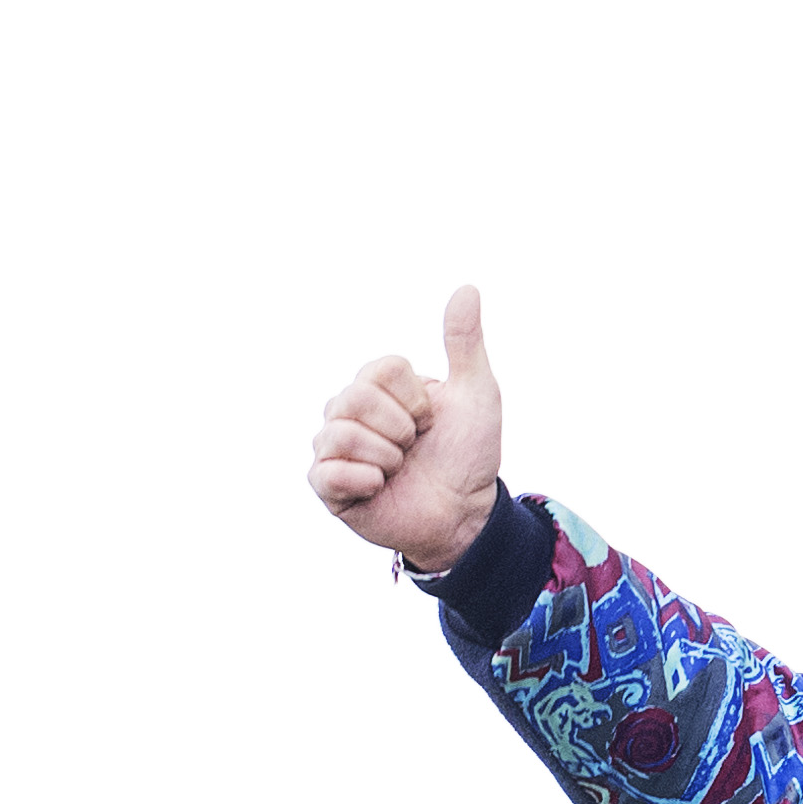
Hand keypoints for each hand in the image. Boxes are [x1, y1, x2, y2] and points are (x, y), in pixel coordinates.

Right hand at [310, 284, 508, 572]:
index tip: (430, 420)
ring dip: (386, 456)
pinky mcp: (328, 487)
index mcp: (377, 387)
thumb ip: (464, 342)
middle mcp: (348, 412)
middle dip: (400, 428)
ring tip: (399, 470)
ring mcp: (334, 449)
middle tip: (414, 448)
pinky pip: (326, 473)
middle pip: (354, 397)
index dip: (415, 398)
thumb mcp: (476, 393)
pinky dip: (364, 481)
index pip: (381, 369)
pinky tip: (380, 487)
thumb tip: (467, 288)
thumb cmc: (468, 454)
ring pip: (340, 433)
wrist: (466, 515)